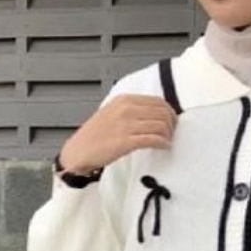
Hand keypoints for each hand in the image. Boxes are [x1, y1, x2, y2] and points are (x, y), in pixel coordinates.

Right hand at [59, 95, 176, 173]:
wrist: (79, 151)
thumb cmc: (95, 135)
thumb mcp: (113, 112)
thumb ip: (132, 109)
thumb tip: (156, 113)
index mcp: (124, 100)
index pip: (158, 101)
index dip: (169, 112)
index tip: (171, 122)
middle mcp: (126, 109)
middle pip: (162, 112)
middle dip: (172, 124)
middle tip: (172, 133)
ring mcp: (126, 125)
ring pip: (160, 125)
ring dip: (168, 135)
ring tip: (167, 141)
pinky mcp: (126, 141)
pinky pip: (153, 139)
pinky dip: (163, 143)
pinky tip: (163, 147)